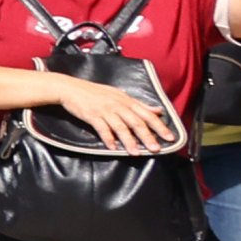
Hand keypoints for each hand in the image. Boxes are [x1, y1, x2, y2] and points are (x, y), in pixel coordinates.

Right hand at [44, 76, 184, 155]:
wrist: (70, 88)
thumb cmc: (95, 92)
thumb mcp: (120, 95)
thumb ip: (139, 104)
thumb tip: (158, 110)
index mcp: (127, 101)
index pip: (147, 114)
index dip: (160, 126)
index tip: (170, 138)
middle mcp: (118, 105)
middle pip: (136, 122)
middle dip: (147, 137)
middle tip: (156, 149)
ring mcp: (105, 110)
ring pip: (121, 127)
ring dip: (129, 141)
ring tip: (136, 153)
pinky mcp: (92, 115)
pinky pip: (102, 128)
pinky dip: (108, 138)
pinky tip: (113, 147)